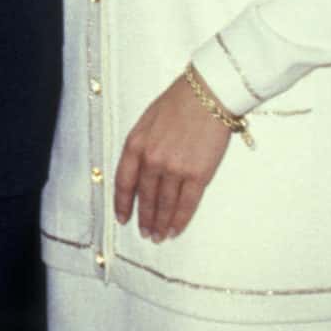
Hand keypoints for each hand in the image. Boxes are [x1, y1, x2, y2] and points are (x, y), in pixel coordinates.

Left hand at [112, 72, 235, 242]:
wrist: (207, 94)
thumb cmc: (178, 102)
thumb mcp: (147, 121)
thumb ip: (140, 146)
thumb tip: (138, 170)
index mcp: (135, 144)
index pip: (124, 182)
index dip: (122, 203)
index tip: (122, 217)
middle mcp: (152, 159)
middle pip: (144, 197)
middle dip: (143, 218)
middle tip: (144, 232)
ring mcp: (174, 169)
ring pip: (164, 204)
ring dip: (160, 223)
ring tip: (158, 236)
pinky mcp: (198, 175)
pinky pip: (186, 204)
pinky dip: (179, 220)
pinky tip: (175, 230)